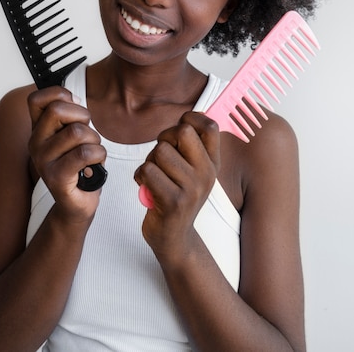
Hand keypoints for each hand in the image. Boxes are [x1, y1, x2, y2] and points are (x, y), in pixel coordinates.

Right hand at [27, 86, 105, 220]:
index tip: (74, 107)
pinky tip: (95, 164)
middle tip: (87, 134)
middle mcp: (35, 143)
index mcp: (38, 130)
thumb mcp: (73, 134)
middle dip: (82, 116)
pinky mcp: (56, 178)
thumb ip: (69, 115)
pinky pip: (84, 153)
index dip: (59, 95)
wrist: (77, 203)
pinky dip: (99, 155)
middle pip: (58, 110)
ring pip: (77, 132)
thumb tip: (73, 97)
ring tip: (91, 153)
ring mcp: (43, 161)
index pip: (36, 99)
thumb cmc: (79, 164)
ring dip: (95, 140)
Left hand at [134, 111, 220, 256]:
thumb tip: (192, 114)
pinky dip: (140, 176)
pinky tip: (146, 188)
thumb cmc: (177, 195)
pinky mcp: (173, 202)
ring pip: (161, 151)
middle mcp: (207, 174)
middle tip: (162, 157)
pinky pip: (148, 171)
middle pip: (182, 132)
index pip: (210, 126)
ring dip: (149, 161)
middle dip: (164, 139)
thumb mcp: (193, 170)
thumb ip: (193, 145)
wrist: (175, 237)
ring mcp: (192, 189)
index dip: (191, 118)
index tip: (180, 126)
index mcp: (213, 163)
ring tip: (154, 176)